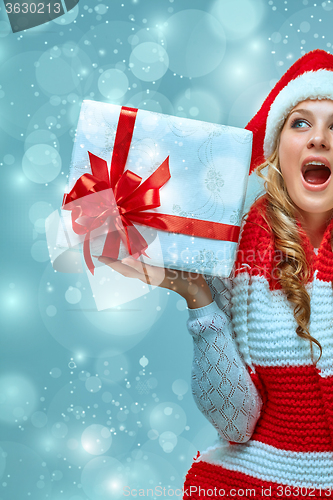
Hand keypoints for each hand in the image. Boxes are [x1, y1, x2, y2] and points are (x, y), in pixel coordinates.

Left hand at [95, 256, 212, 308]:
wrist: (196, 289)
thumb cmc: (179, 280)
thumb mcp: (159, 272)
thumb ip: (142, 266)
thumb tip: (123, 259)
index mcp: (144, 274)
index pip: (122, 267)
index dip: (110, 261)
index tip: (98, 255)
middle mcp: (147, 274)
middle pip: (126, 266)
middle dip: (114, 259)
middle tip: (104, 250)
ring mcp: (153, 273)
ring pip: (134, 266)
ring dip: (124, 259)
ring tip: (116, 250)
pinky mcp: (161, 271)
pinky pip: (144, 264)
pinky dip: (137, 258)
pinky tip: (139, 252)